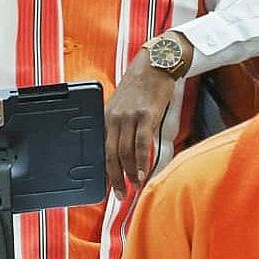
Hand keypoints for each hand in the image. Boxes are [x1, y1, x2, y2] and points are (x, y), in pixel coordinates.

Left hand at [104, 33, 191, 198]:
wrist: (156, 63)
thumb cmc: (141, 84)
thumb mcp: (122, 104)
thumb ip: (120, 124)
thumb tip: (122, 149)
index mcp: (107, 116)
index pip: (102, 149)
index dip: (104, 170)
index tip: (108, 186)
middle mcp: (115, 118)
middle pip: (111, 155)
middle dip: (115, 178)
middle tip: (120, 195)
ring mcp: (130, 117)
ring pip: (125, 152)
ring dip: (129, 173)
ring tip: (134, 186)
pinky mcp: (146, 116)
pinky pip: (141, 144)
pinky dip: (140, 162)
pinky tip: (142, 173)